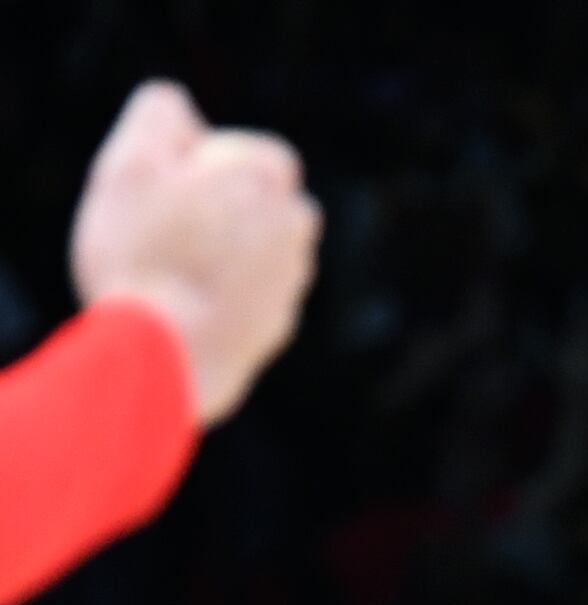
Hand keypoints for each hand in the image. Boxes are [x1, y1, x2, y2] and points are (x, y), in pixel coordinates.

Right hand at [68, 83, 319, 425]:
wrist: (169, 357)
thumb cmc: (144, 254)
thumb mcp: (131, 163)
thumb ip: (159, 116)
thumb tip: (178, 106)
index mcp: (270, 176)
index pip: (242, 150)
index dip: (194, 165)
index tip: (162, 192)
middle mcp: (298, 225)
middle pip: (249, 198)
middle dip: (212, 207)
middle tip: (160, 231)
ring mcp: (293, 278)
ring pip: (250, 247)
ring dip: (217, 251)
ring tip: (171, 271)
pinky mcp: (280, 323)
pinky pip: (247, 293)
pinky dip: (220, 293)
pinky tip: (184, 305)